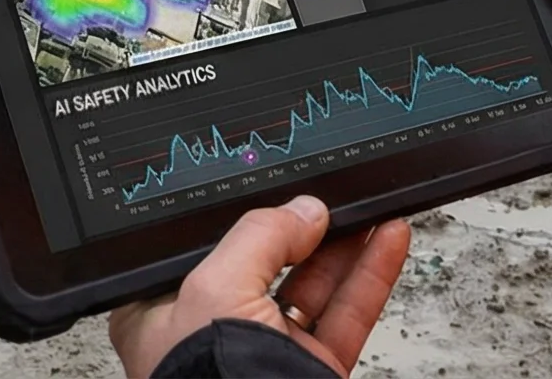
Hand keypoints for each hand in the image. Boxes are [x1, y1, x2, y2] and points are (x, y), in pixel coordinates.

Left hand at [108, 197, 409, 378]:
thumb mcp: (215, 289)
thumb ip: (259, 238)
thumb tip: (303, 212)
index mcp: (165, 313)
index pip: (209, 246)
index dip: (248, 218)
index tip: (285, 190)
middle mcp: (215, 332)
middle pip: (269, 261)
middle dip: (307, 227)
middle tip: (337, 195)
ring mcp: (267, 355)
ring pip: (314, 286)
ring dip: (347, 246)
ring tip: (373, 207)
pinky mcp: (312, 370)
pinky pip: (345, 315)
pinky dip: (369, 278)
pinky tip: (386, 243)